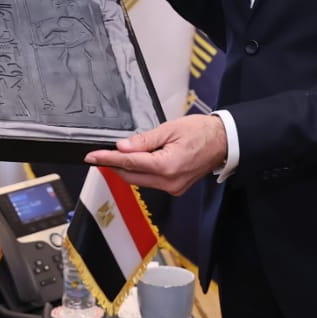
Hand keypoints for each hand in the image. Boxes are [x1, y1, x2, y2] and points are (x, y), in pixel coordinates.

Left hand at [84, 113, 225, 195]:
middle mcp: (169, 182)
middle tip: (99, 154)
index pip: (129, 163)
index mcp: (167, 166)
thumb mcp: (170, 129)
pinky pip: (150, 181)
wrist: (224, 142)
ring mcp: (173, 188)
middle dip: (113, 166)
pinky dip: (140, 172)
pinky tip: (137, 160)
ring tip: (118, 154)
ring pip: (140, 180)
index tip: (92, 157)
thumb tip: (122, 147)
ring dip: (126, 169)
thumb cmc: (201, 132)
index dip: (107, 159)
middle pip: (131, 176)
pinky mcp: (175, 188)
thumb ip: (144, 140)